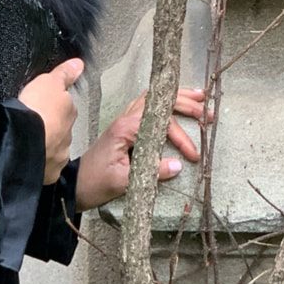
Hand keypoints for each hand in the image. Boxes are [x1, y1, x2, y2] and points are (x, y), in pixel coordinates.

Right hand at [17, 58, 81, 184]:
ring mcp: (60, 155)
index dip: (54, 108)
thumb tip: (79, 63)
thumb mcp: (48, 82)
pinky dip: (40, 164)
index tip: (43, 108)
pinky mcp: (50, 173)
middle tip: (34, 128)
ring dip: (46, 147)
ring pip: (55, 149)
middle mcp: (69, 135)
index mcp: (69, 112)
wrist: (22, 140)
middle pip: (61, 130)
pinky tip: (29, 160)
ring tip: (29, 144)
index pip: (66, 108)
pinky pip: (46, 168)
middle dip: (51, 129)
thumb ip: (64, 74)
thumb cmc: (35, 109)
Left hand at [75, 87, 208, 210]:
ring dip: (177, 98)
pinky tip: (177, 105)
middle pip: (160, 102)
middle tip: (208, 114)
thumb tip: (178, 166)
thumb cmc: (96, 183)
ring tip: (200, 98)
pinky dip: (165, 104)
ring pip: (155, 100)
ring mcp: (126, 121)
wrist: (75, 186)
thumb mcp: (123, 182)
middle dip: (186, 105)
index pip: (161, 123)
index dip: (181, 137)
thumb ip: (151, 173)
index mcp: (126, 128)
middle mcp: (126, 119)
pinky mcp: (126, 128)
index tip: (193, 155)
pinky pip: (149, 108)